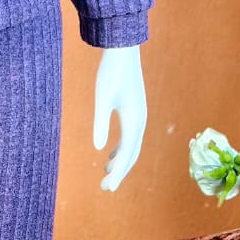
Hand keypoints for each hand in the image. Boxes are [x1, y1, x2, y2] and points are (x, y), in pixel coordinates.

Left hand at [93, 44, 146, 191]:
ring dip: (121, 161)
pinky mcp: (133, 110)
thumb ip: (101, 124)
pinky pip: (130, 136)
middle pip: (132, 154)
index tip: (106, 188)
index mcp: (134, 121)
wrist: (123, 50)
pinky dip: (121, 149)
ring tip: (107, 175)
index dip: (118, 173)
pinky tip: (110, 154)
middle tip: (105, 188)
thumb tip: (99, 149)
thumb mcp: (102, 99)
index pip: (127, 155)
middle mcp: (140, 121)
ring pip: (132, 146)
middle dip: (120, 172)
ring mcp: (139, 116)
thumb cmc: (110, 72)